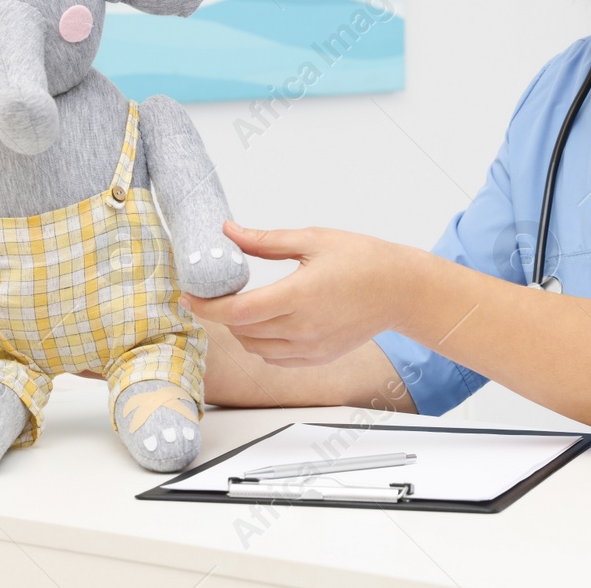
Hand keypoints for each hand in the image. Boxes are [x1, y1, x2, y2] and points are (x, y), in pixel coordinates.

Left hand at [181, 220, 413, 366]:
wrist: (401, 290)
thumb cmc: (363, 260)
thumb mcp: (313, 239)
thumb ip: (266, 240)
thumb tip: (229, 231)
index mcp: (299, 296)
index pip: (238, 311)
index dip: (207, 306)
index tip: (189, 296)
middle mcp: (303, 328)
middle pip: (242, 330)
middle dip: (221, 313)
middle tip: (213, 293)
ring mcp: (311, 348)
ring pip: (256, 348)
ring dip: (241, 329)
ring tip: (243, 305)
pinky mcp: (319, 357)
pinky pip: (276, 359)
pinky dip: (262, 344)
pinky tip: (266, 323)